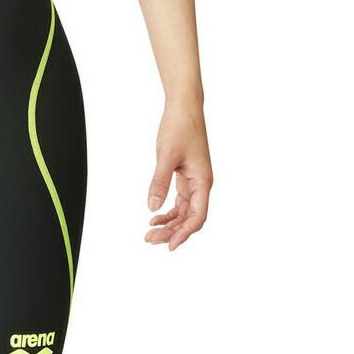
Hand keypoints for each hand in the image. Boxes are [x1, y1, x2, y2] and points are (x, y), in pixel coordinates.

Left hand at [145, 101, 211, 250]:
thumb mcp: (166, 155)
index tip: (169, 245)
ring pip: (185, 210)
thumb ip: (160, 182)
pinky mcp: (186, 175)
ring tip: (150, 232)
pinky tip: (155, 215)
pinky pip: (180, 199)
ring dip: (170, 223)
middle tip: (150, 239)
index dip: (184, 233)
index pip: (197, 216)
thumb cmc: (179, 127)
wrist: (184, 107)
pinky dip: (169, 210)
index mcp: (203, 181)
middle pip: (190, 217)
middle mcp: (201, 184)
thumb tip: (153, 207)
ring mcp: (194, 180)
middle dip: (172, 231)